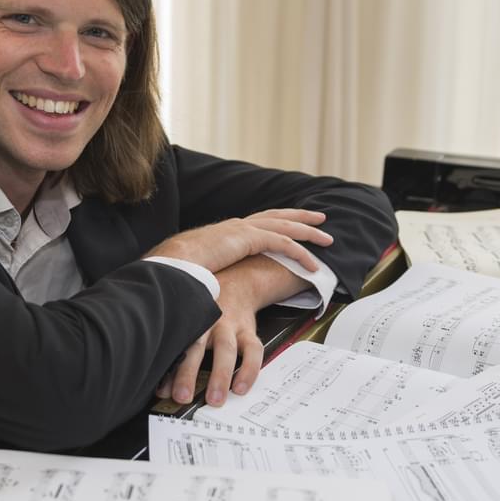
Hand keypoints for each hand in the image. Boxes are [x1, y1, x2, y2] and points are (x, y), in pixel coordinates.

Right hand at [145, 208, 331, 273]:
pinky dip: (301, 254)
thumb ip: (213, 270)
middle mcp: (238, 226)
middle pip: (277, 216)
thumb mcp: (201, 267)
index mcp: (228, 231)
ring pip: (286, 227)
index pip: (259, 222)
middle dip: (300, 216)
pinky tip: (313, 265)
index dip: (278, 221)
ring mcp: (244, 229)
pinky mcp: (249, 239)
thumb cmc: (180, 269)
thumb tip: (213, 284)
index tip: (291, 222)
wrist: (172, 262)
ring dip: (309, 232)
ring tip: (327, 239)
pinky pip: (284, 245)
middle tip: (320, 216)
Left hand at [156, 254, 311, 405]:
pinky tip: (241, 388)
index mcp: (188, 320)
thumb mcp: (187, 322)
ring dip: (220, 376)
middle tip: (182, 397)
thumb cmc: (205, 310)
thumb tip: (159, 387)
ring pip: (226, 350)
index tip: (160, 391)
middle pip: (196, 347)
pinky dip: (249, 371)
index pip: (174, 345)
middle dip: (188, 373)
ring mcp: (230, 326)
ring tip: (215, 400)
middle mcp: (208, 321)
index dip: (166, 368)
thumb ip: (175, 351)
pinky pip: (253, 351)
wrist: (238, 285)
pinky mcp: (249, 331)